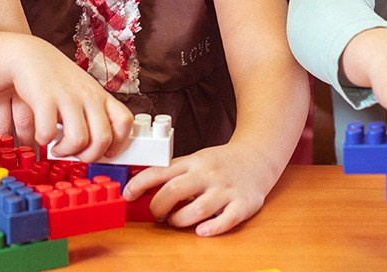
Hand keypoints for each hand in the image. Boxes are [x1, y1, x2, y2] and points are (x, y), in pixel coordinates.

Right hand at [3, 35, 134, 161]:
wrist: (27, 54)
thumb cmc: (56, 79)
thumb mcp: (82, 93)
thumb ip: (92, 115)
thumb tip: (100, 147)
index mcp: (100, 96)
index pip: (125, 122)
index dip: (118, 143)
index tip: (104, 152)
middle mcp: (88, 96)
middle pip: (104, 138)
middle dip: (89, 156)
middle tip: (76, 154)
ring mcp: (68, 96)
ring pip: (79, 140)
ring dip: (66, 151)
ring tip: (57, 147)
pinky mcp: (45, 98)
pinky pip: (49, 133)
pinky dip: (44, 141)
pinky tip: (41, 135)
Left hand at [122, 142, 271, 236]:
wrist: (259, 156)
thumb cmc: (221, 163)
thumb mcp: (196, 160)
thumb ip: (174, 173)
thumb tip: (142, 188)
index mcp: (193, 162)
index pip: (160, 171)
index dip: (139, 184)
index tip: (127, 194)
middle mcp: (208, 174)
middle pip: (174, 191)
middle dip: (158, 206)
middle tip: (156, 213)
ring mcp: (226, 189)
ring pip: (198, 208)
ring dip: (179, 220)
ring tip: (176, 221)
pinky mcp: (243, 203)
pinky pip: (227, 219)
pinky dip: (213, 228)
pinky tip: (202, 231)